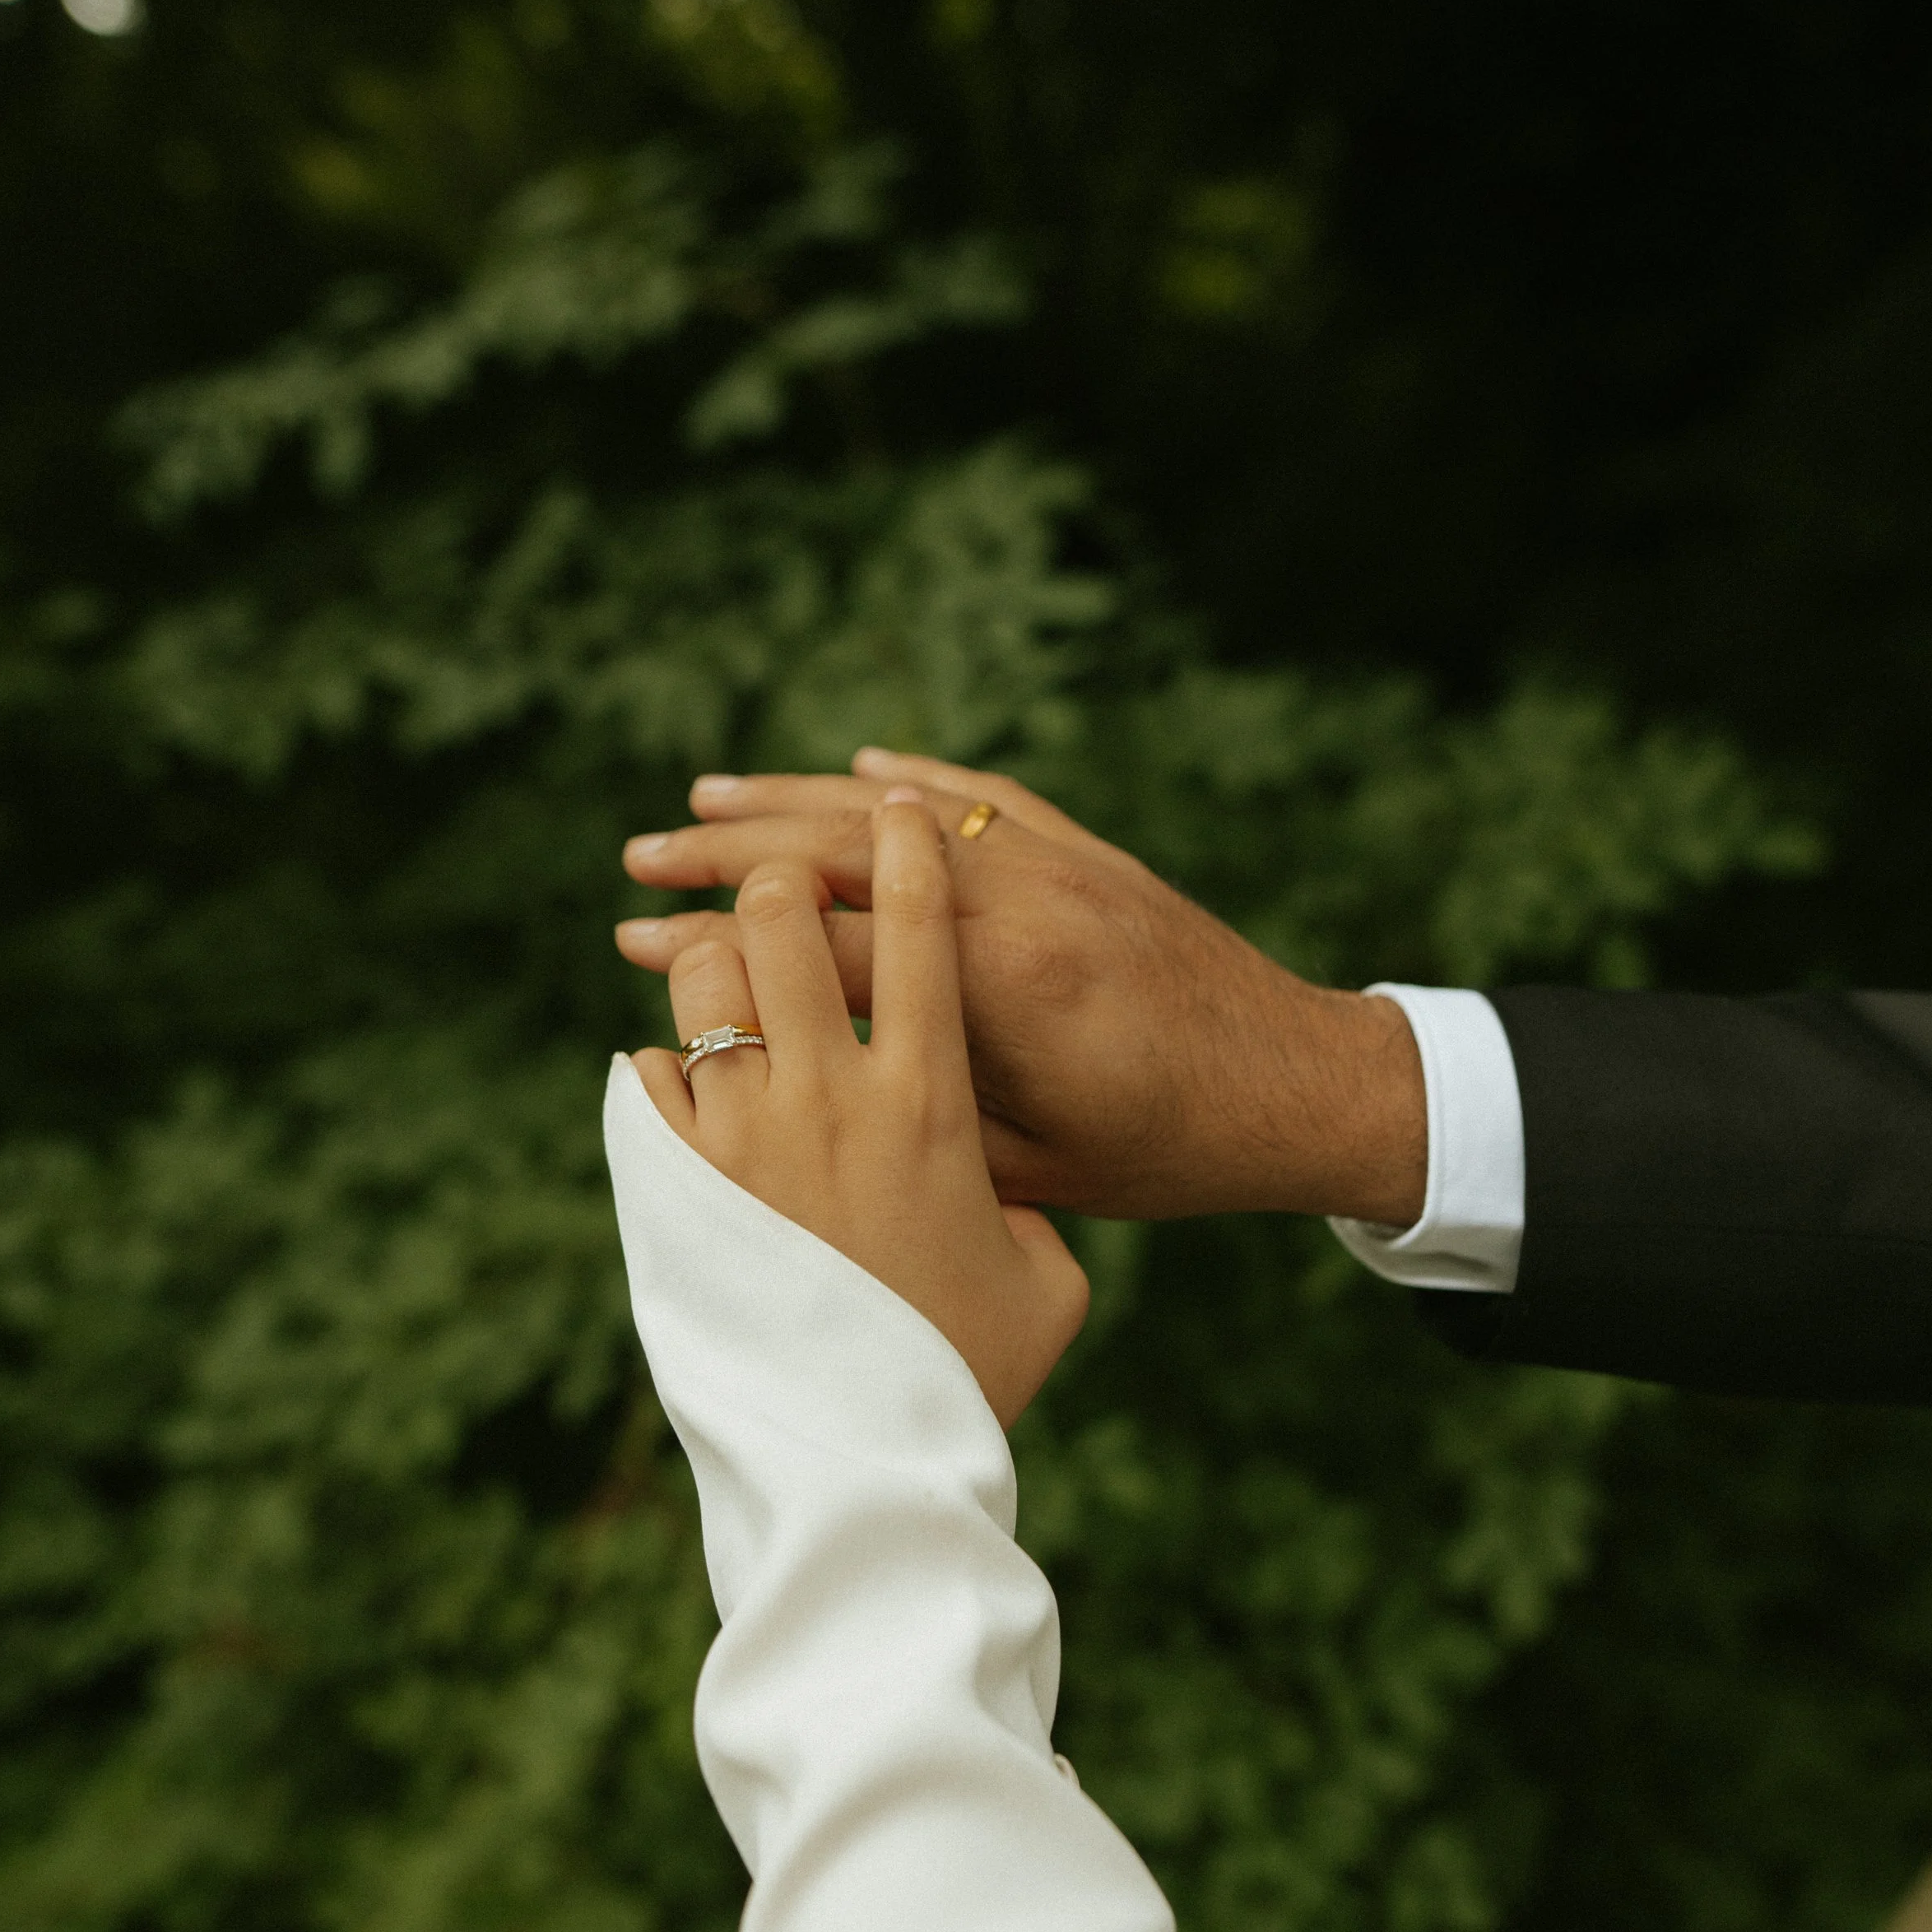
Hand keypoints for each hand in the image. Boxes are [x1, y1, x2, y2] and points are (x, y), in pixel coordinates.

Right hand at [619, 749, 1427, 1225]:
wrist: (1301, 1086)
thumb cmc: (1164, 1153)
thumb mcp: (1027, 1163)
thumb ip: (917, 1104)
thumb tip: (794, 1082)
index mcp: (994, 987)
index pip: (819, 944)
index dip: (714, 941)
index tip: (630, 938)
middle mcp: (1019, 900)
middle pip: (838, 853)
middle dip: (726, 852)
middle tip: (637, 856)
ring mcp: (1057, 863)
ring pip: (899, 808)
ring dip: (796, 800)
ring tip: (705, 797)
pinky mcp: (1091, 852)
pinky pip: (984, 795)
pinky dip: (913, 778)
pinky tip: (854, 768)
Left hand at [631, 791, 1090, 1428]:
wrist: (866, 1461)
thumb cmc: (971, 1374)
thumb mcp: (1046, 1281)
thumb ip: (1030, 1206)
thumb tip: (1006, 1182)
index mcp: (931, 1103)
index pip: (921, 931)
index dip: (908, 852)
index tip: (900, 816)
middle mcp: (831, 1097)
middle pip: (783, 918)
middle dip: (778, 882)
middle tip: (786, 891)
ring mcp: (744, 1140)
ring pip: (704, 983)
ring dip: (714, 962)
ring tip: (732, 980)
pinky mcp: (679, 1189)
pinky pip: (648, 1078)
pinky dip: (664, 1066)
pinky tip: (687, 1085)